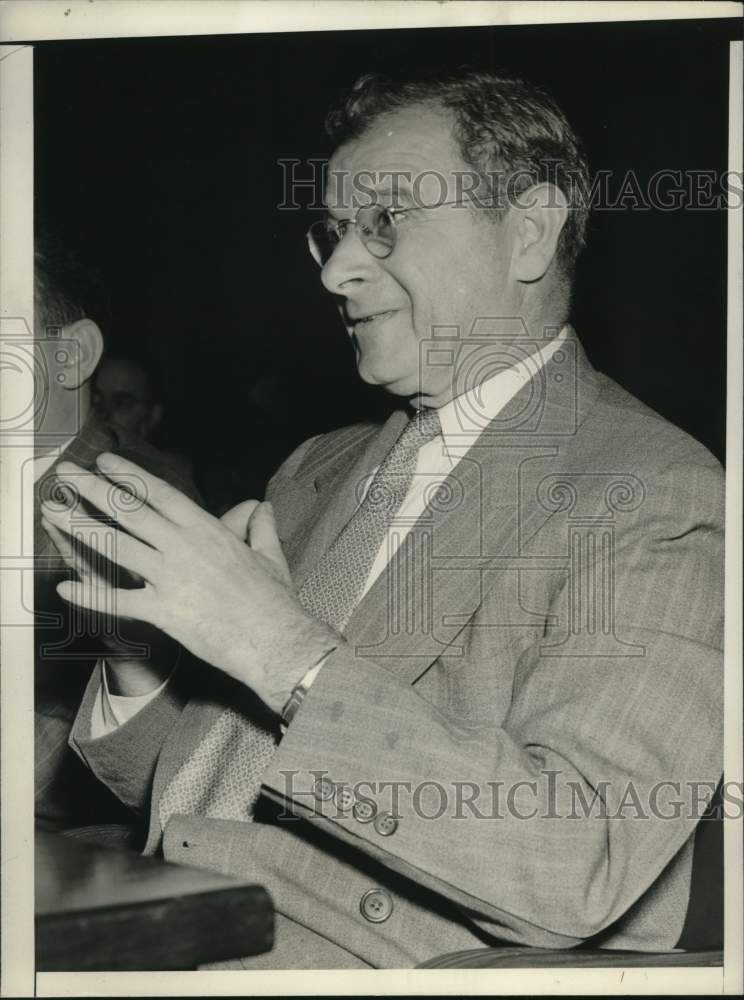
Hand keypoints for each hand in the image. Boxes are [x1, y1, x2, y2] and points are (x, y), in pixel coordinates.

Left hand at [41, 453, 337, 714]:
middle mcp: (184, 546)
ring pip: (117, 544)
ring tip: (53, 511)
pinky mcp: (164, 611)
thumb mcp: (271, 556)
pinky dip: (90, 594)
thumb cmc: (274, 601)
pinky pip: (119, 600)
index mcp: (207, 530)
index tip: (106, 462)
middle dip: (93, 489)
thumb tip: (263, 506)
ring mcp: (172, 577)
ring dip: (80, 526)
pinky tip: (64, 586)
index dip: (129, 476)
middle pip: (130, 510)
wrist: (276, 640)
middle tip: (66, 474)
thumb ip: (261, 527)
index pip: (160, 494)